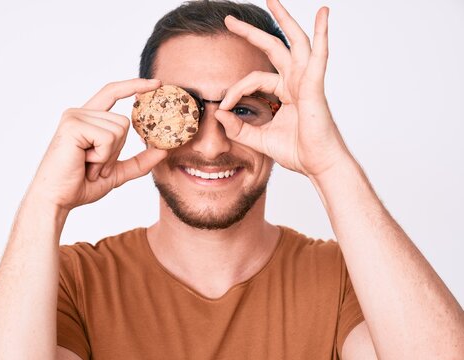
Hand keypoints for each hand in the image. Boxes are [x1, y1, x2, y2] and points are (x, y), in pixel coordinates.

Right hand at [27, 78, 166, 210]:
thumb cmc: (80, 185)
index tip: (157, 83)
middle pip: (124, 121)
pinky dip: (102, 157)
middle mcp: (80, 113)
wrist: (57, 200)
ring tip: (88, 166)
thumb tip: (163, 151)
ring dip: (108, 156)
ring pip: (119, 129)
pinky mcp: (73, 125)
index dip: (135, 85)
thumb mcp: (116, 173)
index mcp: (87, 119)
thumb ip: (139, 162)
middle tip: (94, 166)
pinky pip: (108, 138)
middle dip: (116, 152)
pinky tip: (84, 163)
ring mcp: (75, 116)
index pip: (113, 92)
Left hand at [215, 0, 351, 177]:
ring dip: (284, 19)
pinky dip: (322, 34)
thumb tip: (218, 115)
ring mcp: (307, 81)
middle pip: (273, 47)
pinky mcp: (315, 87)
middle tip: (229, 20)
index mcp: (285, 92)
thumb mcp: (259, 139)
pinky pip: (318, 56)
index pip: (253, 79)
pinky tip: (323, 14)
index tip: (221, 107)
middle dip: (250, 33)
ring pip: (295, 42)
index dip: (235, 90)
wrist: (319, 166)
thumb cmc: (297, 152)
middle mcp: (296, 82)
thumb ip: (239, 127)